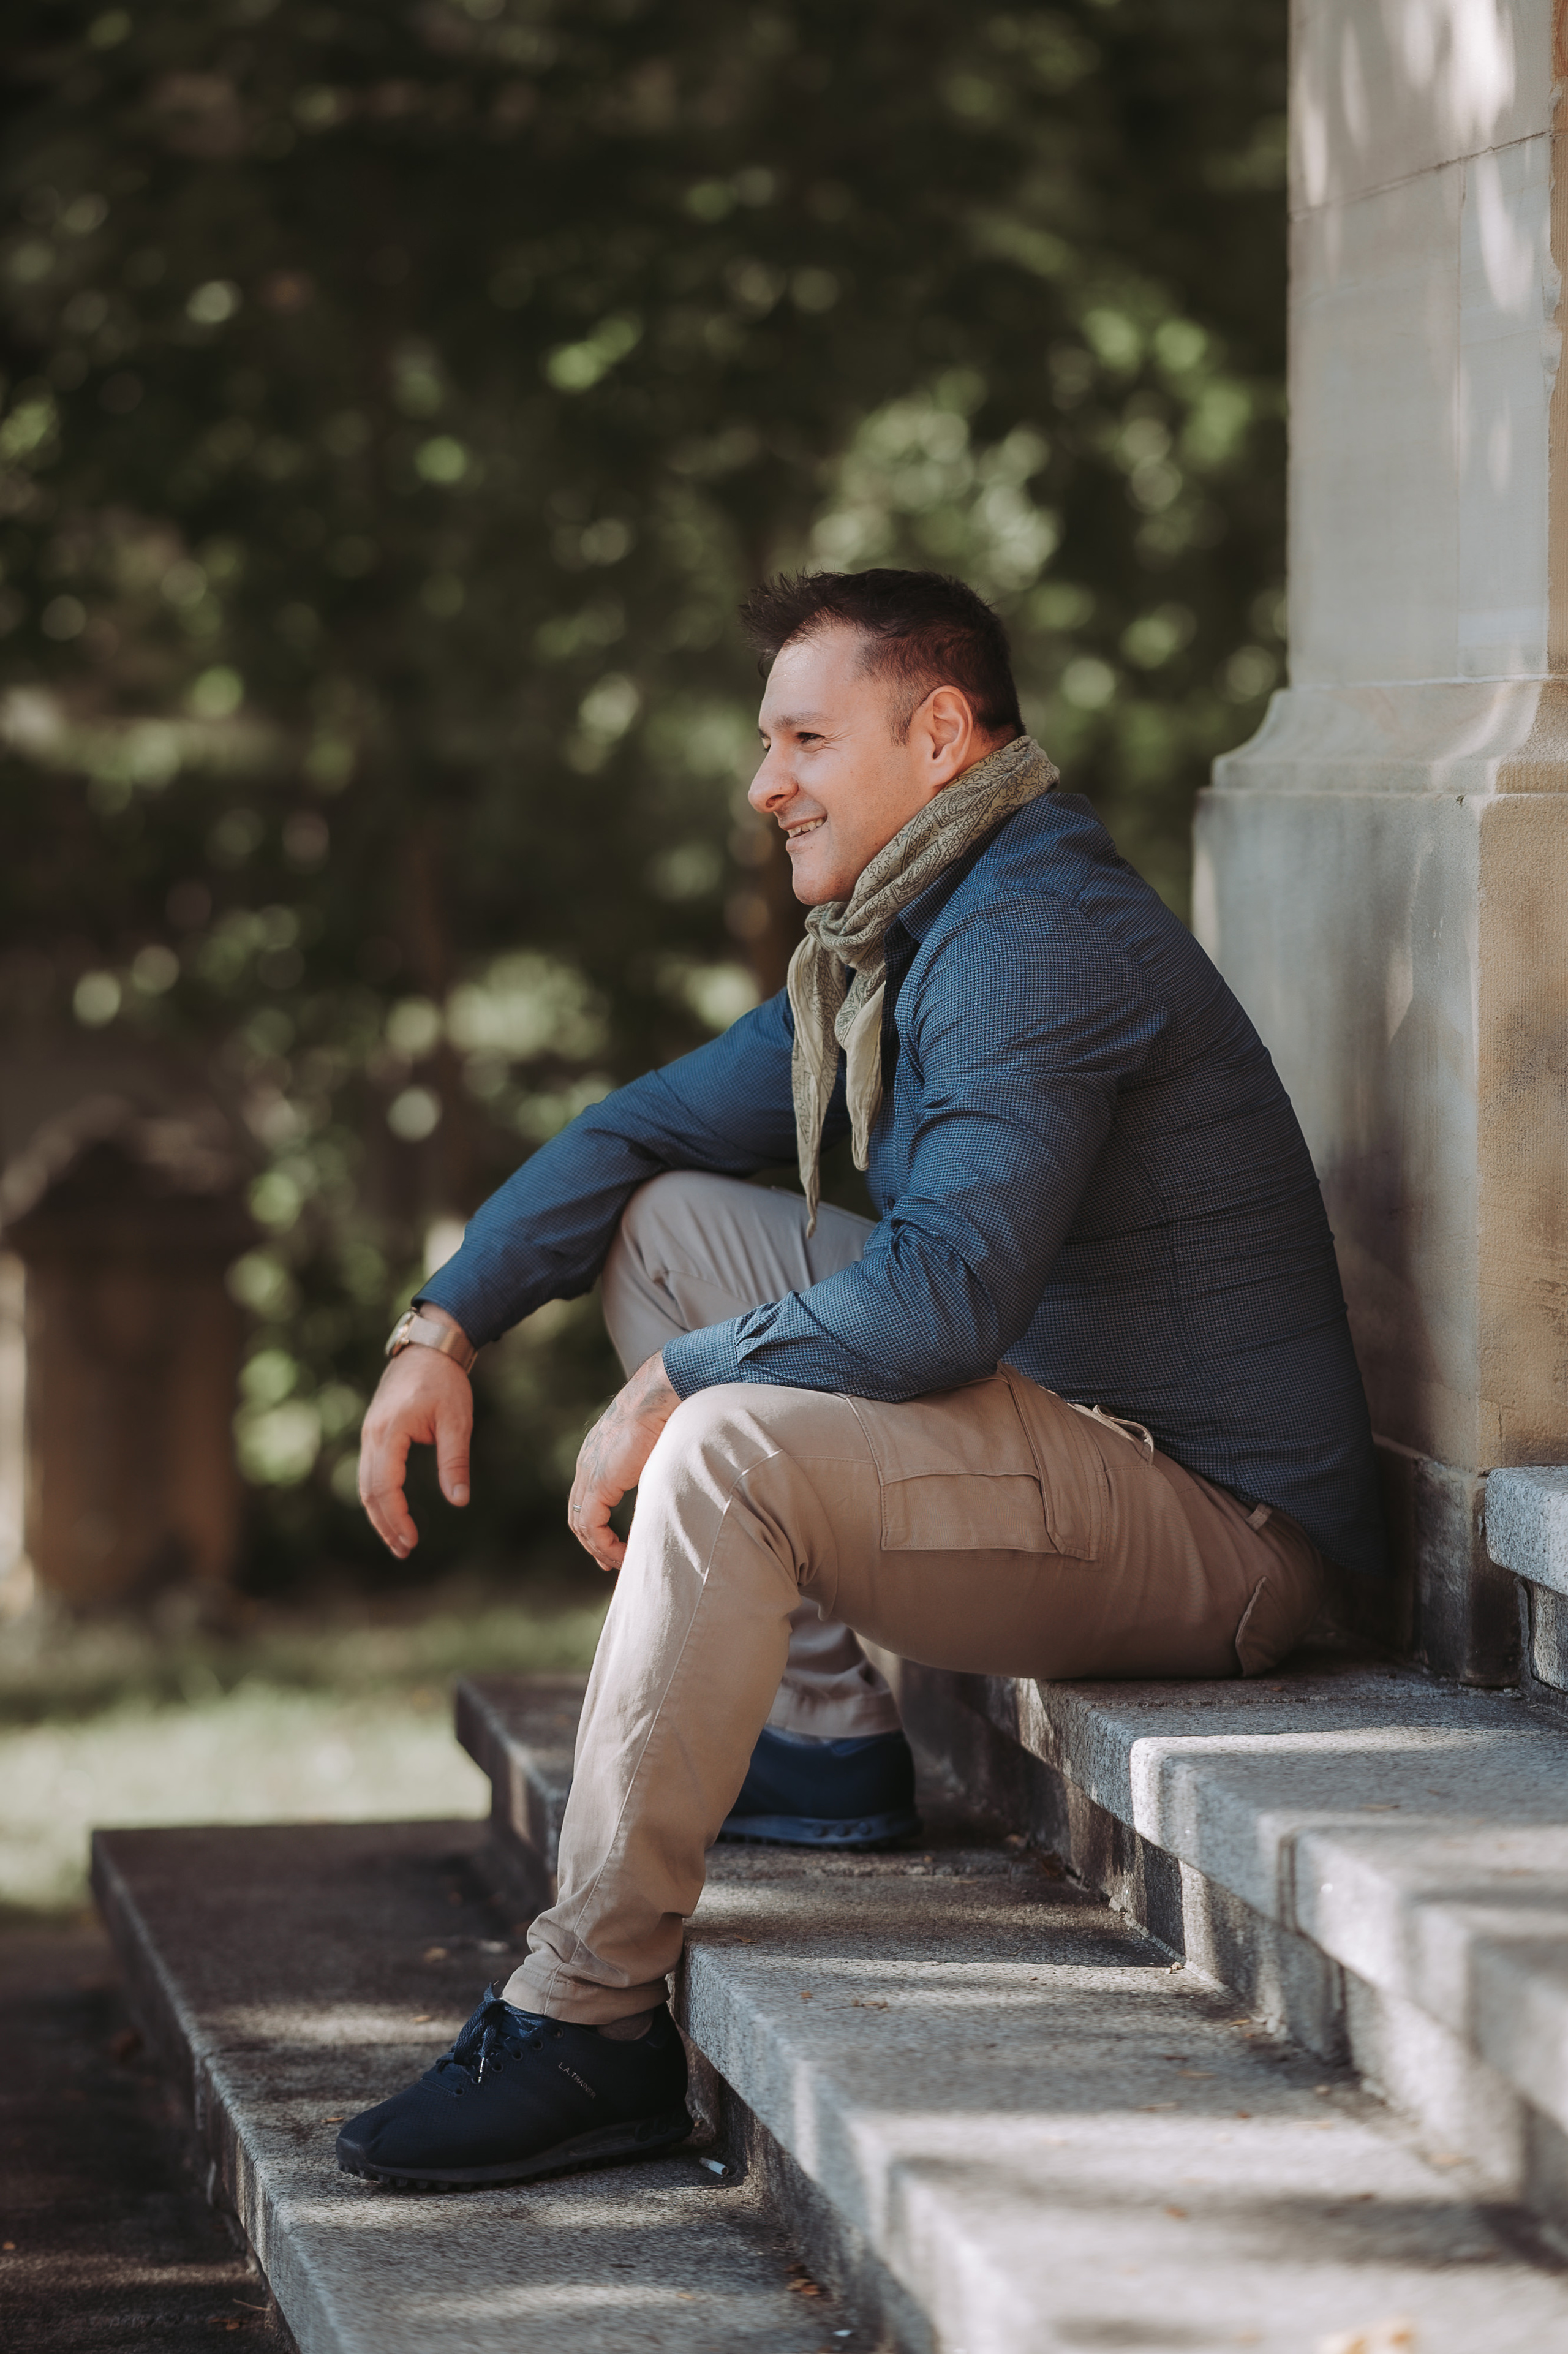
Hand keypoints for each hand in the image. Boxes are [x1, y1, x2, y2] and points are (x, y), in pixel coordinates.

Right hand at [358, 1308, 473, 1558]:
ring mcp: (369, 1432)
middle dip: (384, 1524)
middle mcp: (372, 1434)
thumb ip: (454, 1461)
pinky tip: (392, 1510)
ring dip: (378, 1513)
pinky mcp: (374, 1432)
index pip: (386, 1487)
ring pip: (364, 1483)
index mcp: (391, 1431)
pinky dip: (377, 1495)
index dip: (397, 1518)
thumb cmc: (445, 1381)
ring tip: (398, 1538)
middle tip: (404, 1550)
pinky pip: (369, 1471)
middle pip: (368, 1491)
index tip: (413, 1541)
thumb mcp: (457, 1421)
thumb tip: (458, 1501)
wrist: (428, 1348)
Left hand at [567, 1351, 678, 1570]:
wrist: (663, 1394)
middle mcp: (588, 1464)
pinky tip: (620, 1555)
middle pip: (578, 1514)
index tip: (612, 1544)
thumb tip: (671, 1478)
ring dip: (599, 1548)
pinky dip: (604, 1545)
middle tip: (610, 1562)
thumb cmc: (668, 1411)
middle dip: (593, 1542)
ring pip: (582, 1524)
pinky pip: (592, 1525)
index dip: (597, 1524)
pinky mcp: (599, 1483)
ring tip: (619, 1563)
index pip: (587, 1497)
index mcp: (598, 1453)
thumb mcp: (657, 1444)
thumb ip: (652, 1464)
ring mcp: (590, 1473)